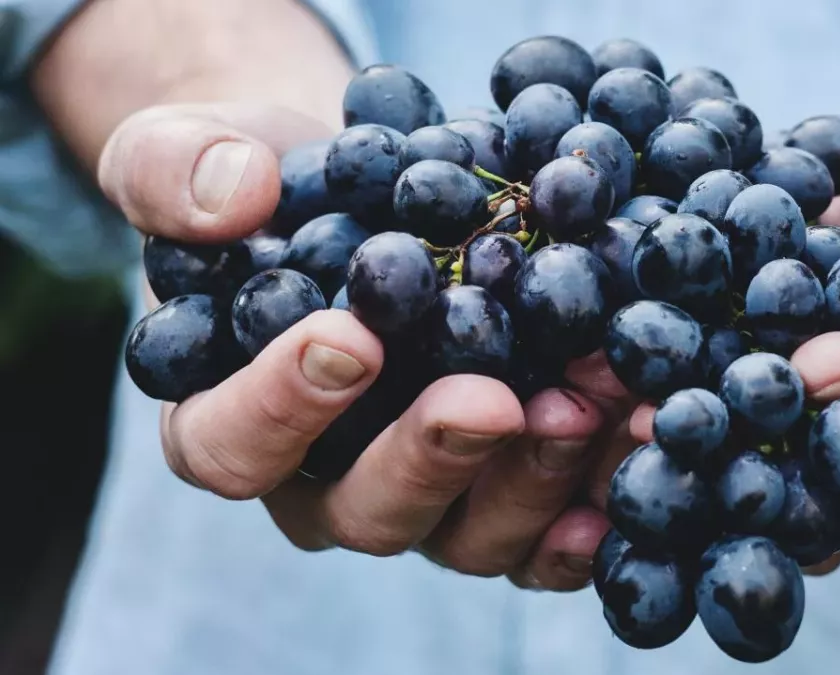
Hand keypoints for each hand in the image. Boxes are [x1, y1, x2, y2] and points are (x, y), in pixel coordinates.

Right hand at [101, 102, 616, 589]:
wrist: (368, 198)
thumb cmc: (269, 189)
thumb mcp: (191, 152)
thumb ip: (176, 172)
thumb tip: (233, 197)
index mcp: (229, 421)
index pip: (231, 446)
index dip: (281, 407)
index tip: (348, 338)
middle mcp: (326, 483)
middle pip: (366, 511)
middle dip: (434, 457)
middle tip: (492, 400)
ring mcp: (425, 497)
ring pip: (469, 533)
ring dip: (534, 477)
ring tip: (591, 402)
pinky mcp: (503, 491)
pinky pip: (546, 531)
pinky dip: (594, 501)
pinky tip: (635, 450)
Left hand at [625, 146, 839, 572]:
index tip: (824, 355)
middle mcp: (838, 482)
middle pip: (800, 501)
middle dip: (740, 456)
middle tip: (676, 415)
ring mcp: (758, 472)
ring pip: (713, 496)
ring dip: (655, 459)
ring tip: (598, 408)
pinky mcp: (690, 447)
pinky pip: (653, 457)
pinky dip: (603, 432)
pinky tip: (555, 399)